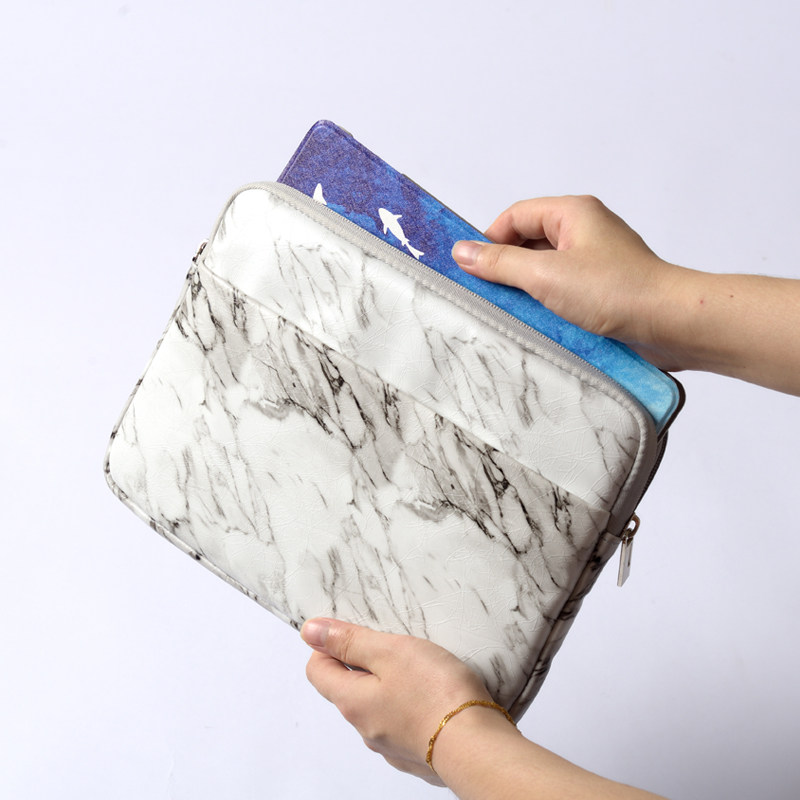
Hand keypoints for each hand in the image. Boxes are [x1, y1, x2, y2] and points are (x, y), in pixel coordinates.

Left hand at [301, 618, 492, 784]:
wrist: (478, 748)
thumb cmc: (436, 694)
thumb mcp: (389, 651)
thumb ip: (349, 641)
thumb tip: (311, 631)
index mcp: (352, 701)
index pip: (317, 671)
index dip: (328, 646)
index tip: (352, 631)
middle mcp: (365, 728)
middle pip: (348, 688)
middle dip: (363, 663)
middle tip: (392, 643)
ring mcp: (391, 745)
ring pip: (378, 706)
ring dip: (391, 684)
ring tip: (420, 667)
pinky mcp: (417, 752)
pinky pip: (404, 722)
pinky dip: (412, 705)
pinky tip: (435, 694)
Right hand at [452, 195, 689, 371]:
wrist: (671, 324)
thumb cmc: (618, 291)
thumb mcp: (545, 275)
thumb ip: (501, 263)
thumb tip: (463, 251)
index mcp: (573, 213)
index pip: (516, 216)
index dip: (490, 240)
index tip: (470, 268)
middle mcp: (584, 232)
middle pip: (528, 242)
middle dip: (507, 268)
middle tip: (489, 294)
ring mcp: (594, 262)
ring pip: (543, 270)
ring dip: (527, 291)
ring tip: (516, 312)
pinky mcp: (601, 289)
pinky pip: (561, 291)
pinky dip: (546, 305)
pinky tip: (540, 324)